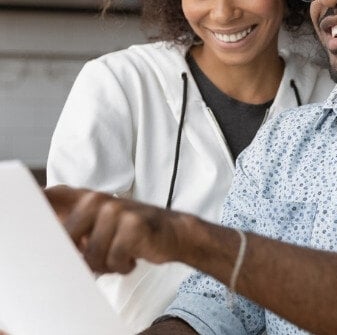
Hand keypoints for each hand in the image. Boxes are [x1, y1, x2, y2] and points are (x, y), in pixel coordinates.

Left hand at [44, 186, 190, 274]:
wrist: (174, 232)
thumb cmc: (133, 232)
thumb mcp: (102, 223)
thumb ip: (76, 226)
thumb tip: (48, 243)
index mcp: (88, 198)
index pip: (52, 196)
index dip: (38, 205)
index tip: (37, 225)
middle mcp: (99, 200)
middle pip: (67, 239)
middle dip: (83, 257)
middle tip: (102, 255)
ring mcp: (117, 211)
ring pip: (92, 255)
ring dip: (107, 264)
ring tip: (120, 255)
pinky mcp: (133, 226)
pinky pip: (114, 259)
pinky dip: (123, 266)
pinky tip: (133, 257)